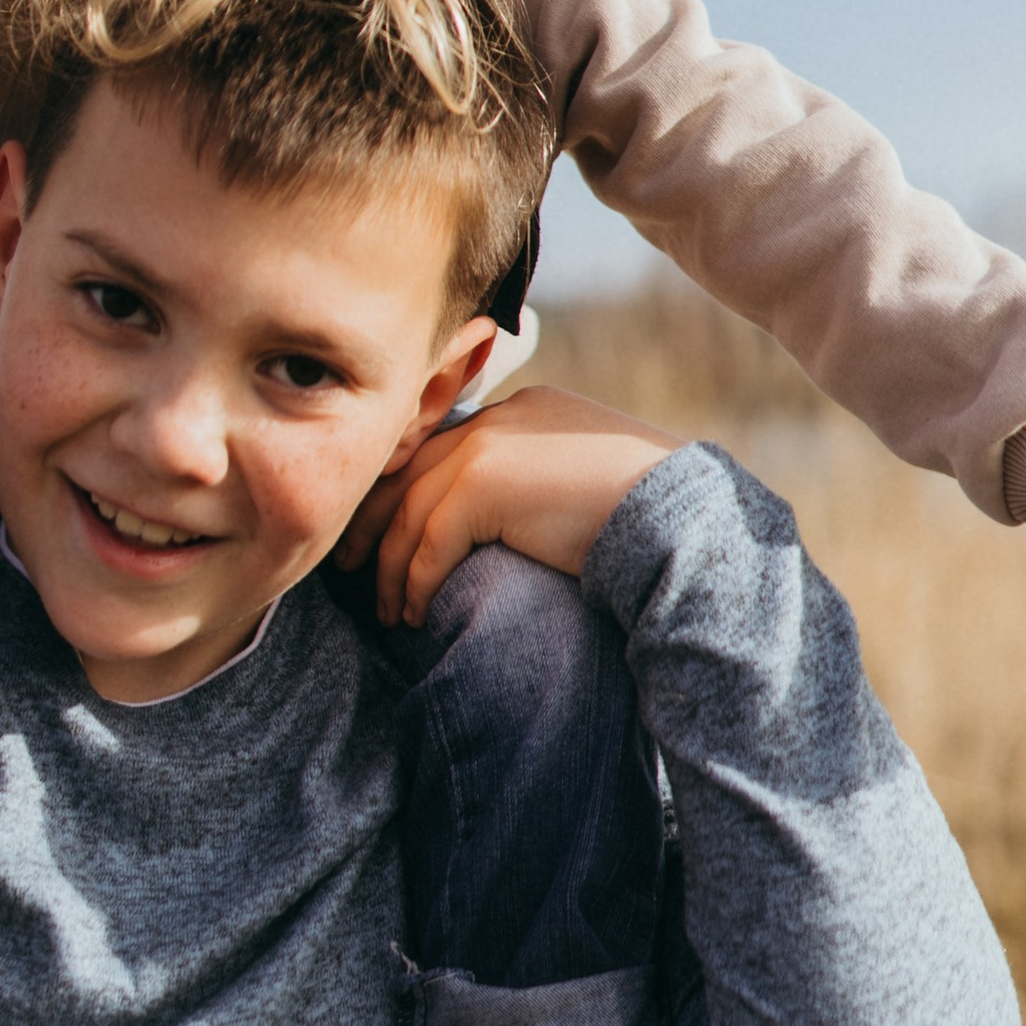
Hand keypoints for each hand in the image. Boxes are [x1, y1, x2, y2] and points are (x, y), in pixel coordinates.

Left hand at [335, 385, 675, 625]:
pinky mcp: (482, 487)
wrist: (675, 513)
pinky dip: (416, 584)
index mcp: (519, 411)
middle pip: (408, 471)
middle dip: (374, 522)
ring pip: (410, 513)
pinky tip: (414, 614)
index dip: (404, 490)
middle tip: (350, 566)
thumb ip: (532, 480)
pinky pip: (429, 545)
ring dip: (391, 569)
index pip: (439, 447)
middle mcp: (495, 421)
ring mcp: (485, 448)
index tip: (382, 531)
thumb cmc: (642, 507)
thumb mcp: (580, 475)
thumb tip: (498, 523)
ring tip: (388, 611)